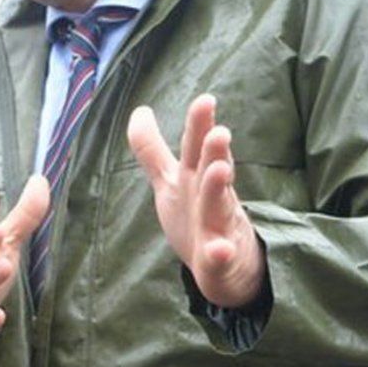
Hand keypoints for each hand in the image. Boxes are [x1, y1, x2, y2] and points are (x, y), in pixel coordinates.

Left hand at [126, 94, 264, 307]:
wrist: (226, 266)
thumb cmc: (196, 214)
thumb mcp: (171, 179)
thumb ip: (152, 148)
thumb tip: (140, 110)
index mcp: (195, 176)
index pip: (196, 145)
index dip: (198, 124)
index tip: (206, 100)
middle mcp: (208, 195)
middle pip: (211, 167)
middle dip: (214, 149)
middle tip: (219, 130)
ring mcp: (217, 226)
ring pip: (218, 204)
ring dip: (218, 187)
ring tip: (221, 170)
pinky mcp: (220, 259)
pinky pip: (220, 256)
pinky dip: (220, 252)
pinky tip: (220, 250)